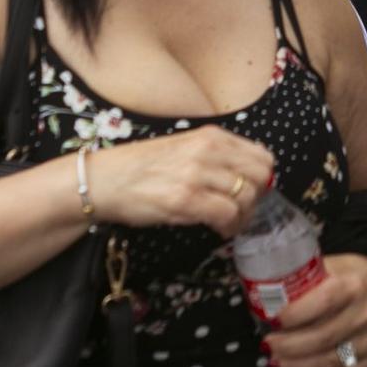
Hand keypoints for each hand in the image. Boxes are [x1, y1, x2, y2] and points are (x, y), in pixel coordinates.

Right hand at [86, 127, 274, 236]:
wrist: (103, 180)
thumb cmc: (140, 167)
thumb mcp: (184, 147)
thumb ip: (215, 156)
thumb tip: (247, 174)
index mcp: (211, 136)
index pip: (262, 156)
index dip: (262, 179)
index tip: (252, 192)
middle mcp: (208, 151)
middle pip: (260, 177)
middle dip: (257, 198)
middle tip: (242, 211)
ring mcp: (197, 175)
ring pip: (247, 198)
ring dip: (243, 217)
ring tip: (229, 224)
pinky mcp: (185, 200)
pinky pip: (226, 215)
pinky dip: (228, 227)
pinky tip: (218, 230)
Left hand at [264, 252, 366, 366]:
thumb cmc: (346, 277)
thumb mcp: (327, 267)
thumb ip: (303, 281)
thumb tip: (265, 297)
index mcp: (354, 285)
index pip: (324, 301)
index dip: (296, 314)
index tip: (273, 320)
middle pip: (324, 336)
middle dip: (290, 345)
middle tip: (268, 346)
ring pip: (332, 360)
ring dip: (299, 366)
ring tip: (277, 362)